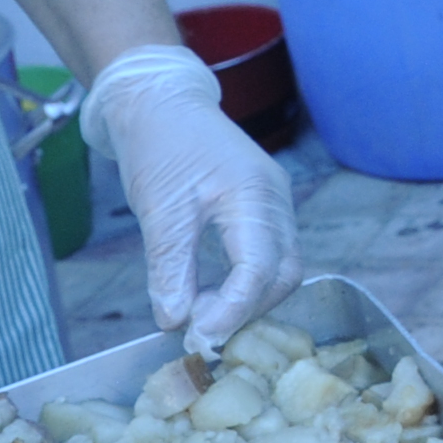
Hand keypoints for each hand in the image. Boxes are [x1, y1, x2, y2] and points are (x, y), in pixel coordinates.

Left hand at [85, 47, 300, 353]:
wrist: (161, 103)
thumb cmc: (159, 145)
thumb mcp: (158, 209)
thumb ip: (170, 267)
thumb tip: (175, 321)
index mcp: (254, 196)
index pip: (259, 269)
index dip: (232, 311)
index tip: (198, 338)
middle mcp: (275, 202)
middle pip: (283, 274)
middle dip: (246, 310)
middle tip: (199, 331)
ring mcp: (273, 205)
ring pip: (279, 268)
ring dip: (245, 299)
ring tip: (198, 312)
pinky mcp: (260, 209)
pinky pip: (266, 255)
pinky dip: (242, 282)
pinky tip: (209, 292)